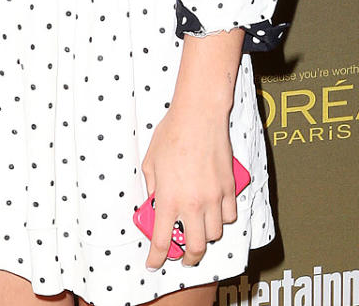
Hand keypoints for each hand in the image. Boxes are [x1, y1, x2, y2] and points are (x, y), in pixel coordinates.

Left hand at [140, 105, 236, 268]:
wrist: (199, 117)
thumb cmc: (171, 135)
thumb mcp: (150, 161)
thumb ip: (152, 186)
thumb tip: (155, 202)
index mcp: (169, 198)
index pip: (163, 240)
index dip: (157, 257)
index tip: (154, 263)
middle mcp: (193, 203)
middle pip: (196, 247)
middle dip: (189, 258)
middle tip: (184, 257)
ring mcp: (214, 198)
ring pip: (215, 234)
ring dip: (206, 236)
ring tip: (198, 227)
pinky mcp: (229, 189)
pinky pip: (229, 216)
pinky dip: (222, 219)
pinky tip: (215, 211)